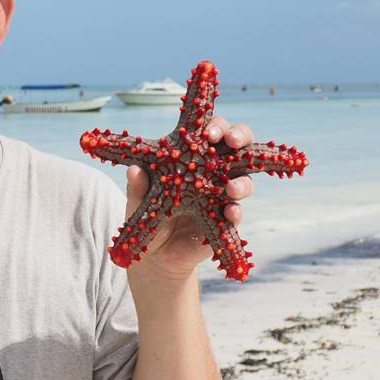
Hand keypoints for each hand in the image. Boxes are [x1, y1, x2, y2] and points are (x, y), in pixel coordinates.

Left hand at [125, 116, 254, 284]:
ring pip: (245, 180)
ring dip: (242, 182)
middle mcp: (213, 171)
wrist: (153, 253)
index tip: (210, 131)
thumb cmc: (146, 213)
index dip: (216, 126)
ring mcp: (223, 195)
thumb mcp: (138, 199)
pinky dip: (236, 212)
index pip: (211, 131)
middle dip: (239, 138)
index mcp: (193, 156)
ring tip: (231, 188)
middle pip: (238, 146)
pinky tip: (230, 212)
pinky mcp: (226, 221)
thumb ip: (137, 186)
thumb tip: (134, 171)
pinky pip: (237, 214)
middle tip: (231, 141)